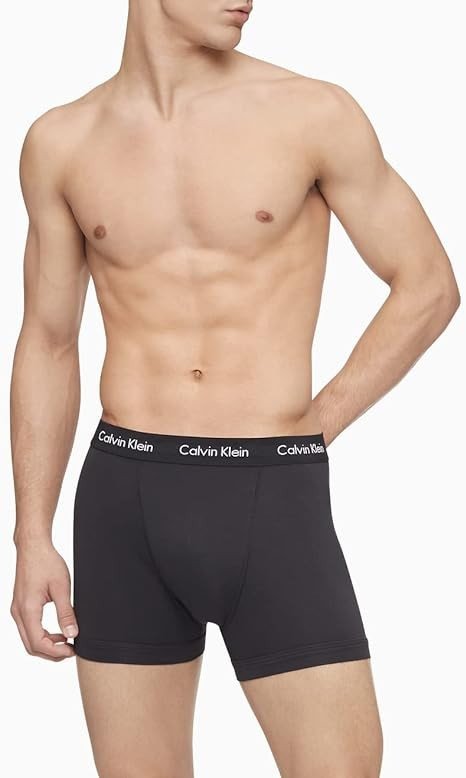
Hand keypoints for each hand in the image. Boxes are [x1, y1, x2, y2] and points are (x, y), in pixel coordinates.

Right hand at [10, 541, 77, 660]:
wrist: (33, 547)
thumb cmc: (46, 562)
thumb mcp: (62, 587)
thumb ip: (66, 612)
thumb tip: (72, 633)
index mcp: (28, 609)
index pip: (38, 643)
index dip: (56, 652)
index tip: (72, 650)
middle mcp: (18, 612)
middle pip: (31, 646)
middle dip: (51, 653)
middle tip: (71, 650)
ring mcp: (17, 610)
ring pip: (28, 639)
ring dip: (46, 645)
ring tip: (66, 641)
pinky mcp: (20, 606)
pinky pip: (28, 629)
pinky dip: (41, 635)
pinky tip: (57, 631)